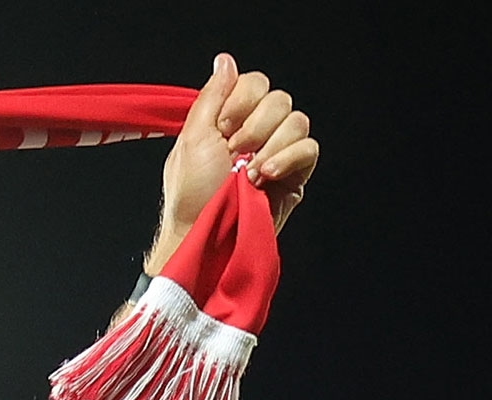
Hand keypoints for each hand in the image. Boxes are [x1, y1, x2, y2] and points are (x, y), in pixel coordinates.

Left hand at [146, 54, 317, 272]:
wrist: (204, 235)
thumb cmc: (191, 195)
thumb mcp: (192, 139)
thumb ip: (211, 97)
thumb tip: (225, 62)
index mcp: (229, 121)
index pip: (255, 83)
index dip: (242, 99)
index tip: (223, 125)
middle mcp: (256, 133)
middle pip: (279, 99)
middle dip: (255, 125)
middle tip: (234, 152)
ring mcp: (277, 153)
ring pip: (297, 121)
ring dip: (270, 145)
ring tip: (248, 171)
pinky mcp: (294, 176)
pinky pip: (309, 149)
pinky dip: (288, 158)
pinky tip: (266, 176)